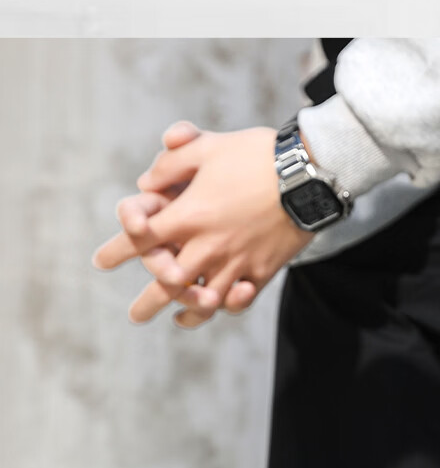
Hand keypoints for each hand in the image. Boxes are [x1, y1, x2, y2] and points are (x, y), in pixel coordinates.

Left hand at [94, 123, 310, 326]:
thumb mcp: (207, 147)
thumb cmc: (256, 155)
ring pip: (203, 301)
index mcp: (188, 216)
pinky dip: (224, 308)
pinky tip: (216, 309)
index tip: (101, 262)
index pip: (140, 239)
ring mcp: (236, 263)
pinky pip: (238, 299)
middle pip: (167, 284)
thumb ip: (170, 165)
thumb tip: (146, 185)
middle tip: (135, 316)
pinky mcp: (262, 270)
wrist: (310, 173)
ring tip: (173, 321)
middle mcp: (207, 246)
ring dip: (185, 313)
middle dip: (147, 303)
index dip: (117, 251)